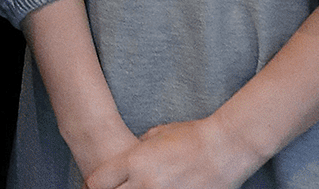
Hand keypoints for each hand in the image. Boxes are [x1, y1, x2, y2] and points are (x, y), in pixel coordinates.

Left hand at [84, 116, 258, 188]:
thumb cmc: (191, 136)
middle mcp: (144, 183)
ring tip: (141, 188)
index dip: (94, 185)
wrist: (225, 147)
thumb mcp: (156, 135)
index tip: (99, 186)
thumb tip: (128, 159)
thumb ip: (137, 149)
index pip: (96, 182)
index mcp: (134, 161)